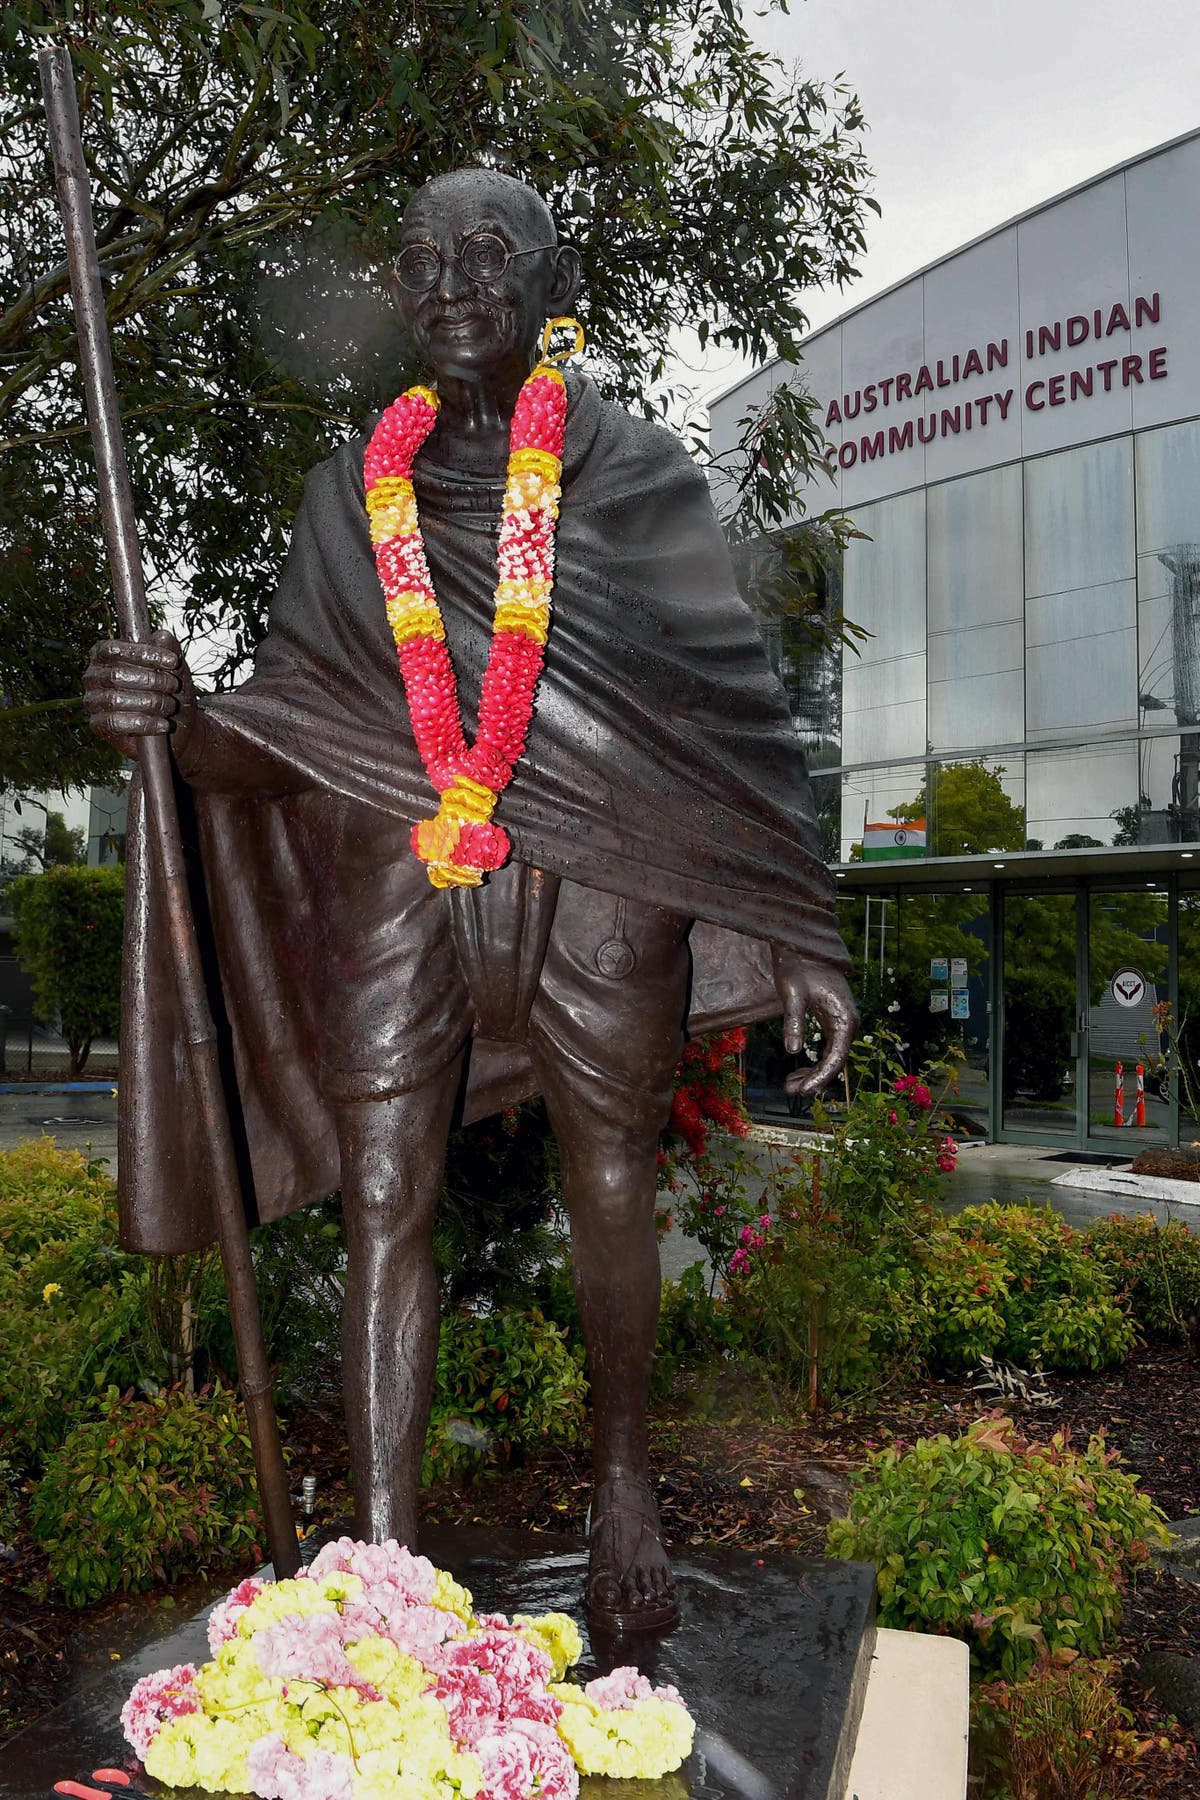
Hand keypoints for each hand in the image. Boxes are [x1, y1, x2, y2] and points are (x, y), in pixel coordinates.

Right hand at [83, 629, 196, 759]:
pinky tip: (162, 724)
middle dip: (151, 680)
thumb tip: (162, 636)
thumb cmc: (172, 693)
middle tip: (173, 686)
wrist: (178, 729)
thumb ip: (170, 650)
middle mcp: (93, 676)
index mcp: (104, 655)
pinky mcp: (98, 725)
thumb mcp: (176, 670)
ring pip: (115, 699)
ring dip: (150, 703)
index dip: (143, 654)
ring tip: (169, 706)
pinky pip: (114, 723)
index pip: (113, 649)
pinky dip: (143, 724)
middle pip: (116, 675)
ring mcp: (93, 701)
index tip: (172, 661)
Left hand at [772, 947, 857, 1098]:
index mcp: (844, 1018)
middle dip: (814, 1079)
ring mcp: (841, 1021)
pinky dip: (814, 1060)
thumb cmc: (797, 966)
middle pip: (836, 1061)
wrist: (802, 945)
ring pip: (832, 1056)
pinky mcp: (832, 1019)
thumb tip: (792, 1050)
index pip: (836, 1058)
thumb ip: (793, 1021)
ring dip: (813, 1072)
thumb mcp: (791, 994)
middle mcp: (848, 1022)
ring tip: (790, 1084)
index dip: (819, 1077)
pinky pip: (828, 1047)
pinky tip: (796, 1070)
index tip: (801, 1091)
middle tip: (790, 1090)